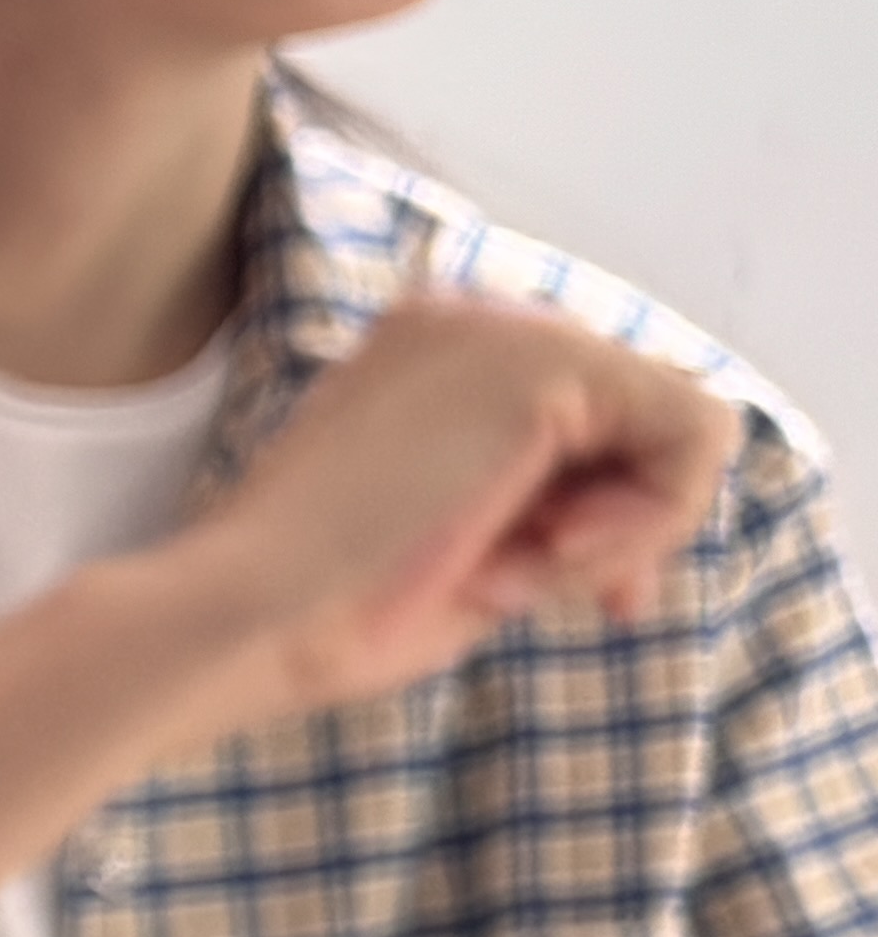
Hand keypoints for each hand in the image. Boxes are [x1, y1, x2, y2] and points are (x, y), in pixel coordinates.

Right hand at [175, 290, 738, 720]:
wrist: (244, 616)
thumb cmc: (325, 610)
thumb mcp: (458, 542)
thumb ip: (539, 506)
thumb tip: (649, 518)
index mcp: (430, 358)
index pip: (588, 419)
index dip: (604, 513)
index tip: (566, 596)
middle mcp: (472, 320)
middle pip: (639, 415)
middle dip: (625, 522)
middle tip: (546, 595)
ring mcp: (507, 329)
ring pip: (676, 421)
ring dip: (628, 528)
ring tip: (515, 575)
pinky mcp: (546, 362)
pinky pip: (693, 432)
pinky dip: (652, 516)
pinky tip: (550, 554)